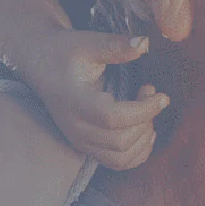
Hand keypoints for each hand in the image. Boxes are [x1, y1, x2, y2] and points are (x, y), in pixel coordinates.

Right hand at [18, 27, 167, 168]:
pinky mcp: (87, 147)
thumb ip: (115, 45)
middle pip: (120, 141)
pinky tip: (145, 128)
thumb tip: (144, 43)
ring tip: (148, 111)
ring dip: (144, 138)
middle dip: (146, 120)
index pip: (113, 117)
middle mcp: (75, 128)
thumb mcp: (87, 42)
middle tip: (151, 93)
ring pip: (121, 158)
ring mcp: (80, 141)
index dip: (143, 110)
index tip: (162, 95)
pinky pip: (118, 163)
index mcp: (74, 102)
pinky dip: (138, 152)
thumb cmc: (64, 52)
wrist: (42, 65)